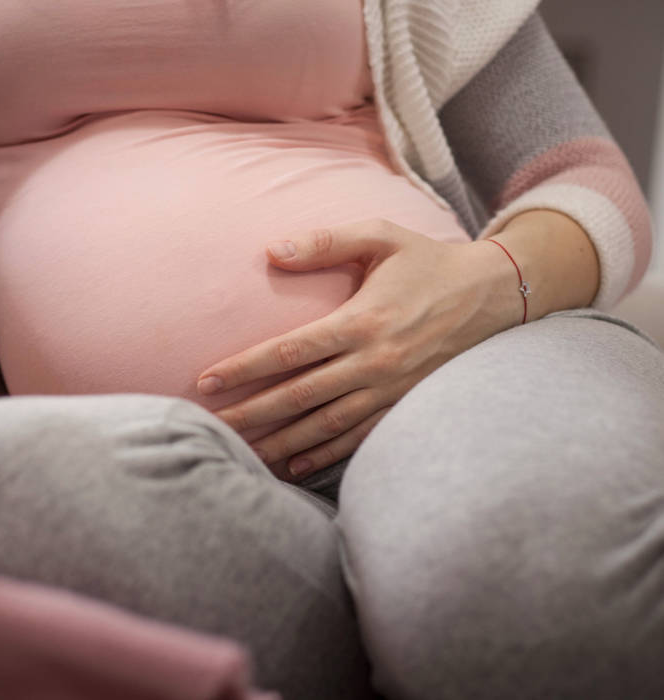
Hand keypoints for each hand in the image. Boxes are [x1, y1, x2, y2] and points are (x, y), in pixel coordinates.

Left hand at [196, 219, 520, 480]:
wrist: (492, 294)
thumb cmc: (428, 261)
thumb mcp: (381, 235)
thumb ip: (325, 241)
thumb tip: (270, 251)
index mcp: (362, 321)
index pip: (289, 352)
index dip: (244, 368)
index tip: (207, 381)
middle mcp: (374, 362)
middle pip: (299, 396)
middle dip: (252, 414)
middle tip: (212, 426)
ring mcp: (391, 390)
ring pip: (325, 425)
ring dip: (281, 442)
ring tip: (244, 453)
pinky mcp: (405, 404)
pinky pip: (358, 436)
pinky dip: (324, 454)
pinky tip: (295, 464)